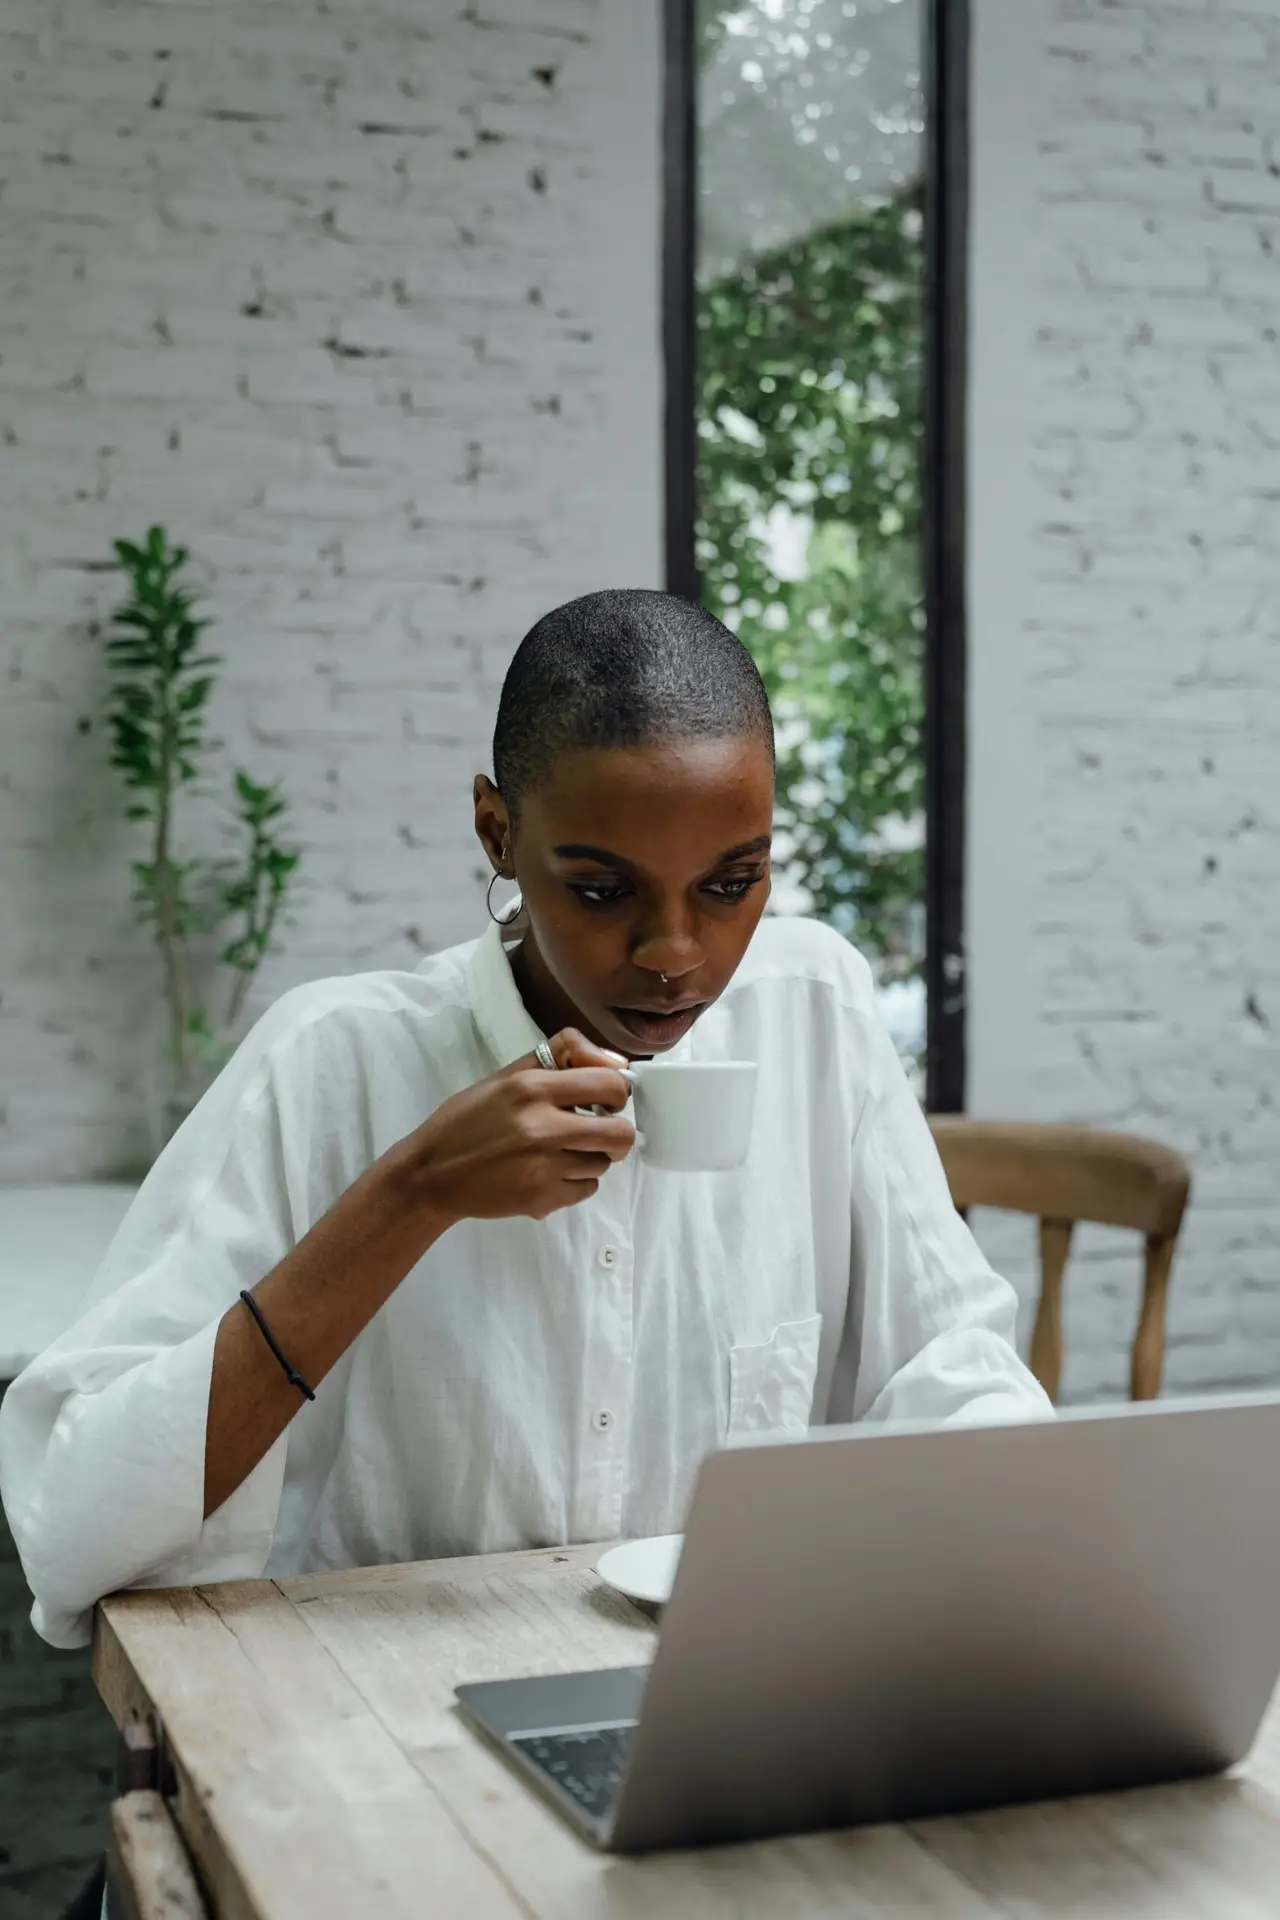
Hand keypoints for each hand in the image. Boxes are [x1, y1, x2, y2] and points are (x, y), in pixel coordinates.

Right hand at [396, 1028, 635, 1224]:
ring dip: (590, 1158)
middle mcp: (542, 1126)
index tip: (605, 1100)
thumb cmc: (467, 1121)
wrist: (431, 1174)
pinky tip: (549, 1174)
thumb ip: (560, 1058)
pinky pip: (587, 1189)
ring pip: (603, 1163)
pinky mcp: (542, 1199)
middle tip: (596, 1132)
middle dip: (615, 1132)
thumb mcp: (506, 1076)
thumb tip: (617, 1062)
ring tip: (559, 1154)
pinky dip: (575, 1183)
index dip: (617, 1092)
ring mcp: (544, 1167)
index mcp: (532, 1088)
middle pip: (620, 1133)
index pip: (611, 1084)